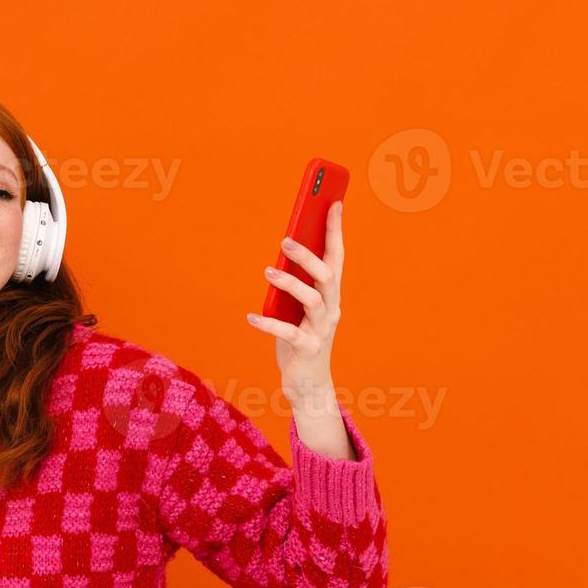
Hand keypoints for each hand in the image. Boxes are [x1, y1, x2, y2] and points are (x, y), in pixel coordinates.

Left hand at [246, 200, 344, 410]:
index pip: (336, 256)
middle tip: (284, 240)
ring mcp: (322, 330)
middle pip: (326, 275)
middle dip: (308, 255)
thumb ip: (296, 284)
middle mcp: (331, 309)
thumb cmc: (300, 338)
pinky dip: (269, 324)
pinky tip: (251, 317)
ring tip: (268, 271)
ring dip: (290, 283)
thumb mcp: (299, 308)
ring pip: (312, 300)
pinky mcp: (308, 350)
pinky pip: (290, 333)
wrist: (309, 384)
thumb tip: (283, 253)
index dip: (335, 230)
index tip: (333, 202)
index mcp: (331, 294)